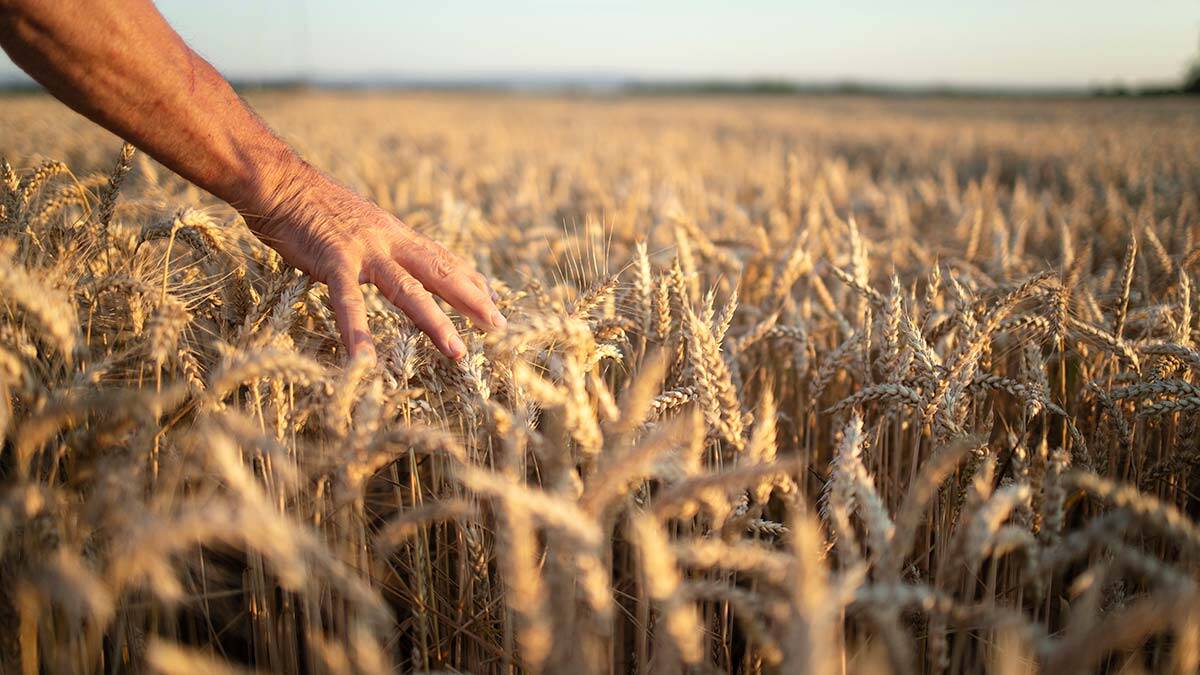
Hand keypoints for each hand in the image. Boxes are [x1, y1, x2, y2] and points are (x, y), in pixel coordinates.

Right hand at [244, 164, 503, 362]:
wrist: (279, 181)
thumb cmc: (311, 204)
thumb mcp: (359, 222)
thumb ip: (379, 243)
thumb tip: (393, 258)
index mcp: (395, 233)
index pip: (442, 258)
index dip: (469, 279)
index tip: (493, 298)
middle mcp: (389, 240)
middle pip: (440, 272)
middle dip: (472, 300)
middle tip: (499, 326)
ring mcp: (364, 251)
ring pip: (408, 290)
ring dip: (434, 322)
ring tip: (456, 352)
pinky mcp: (333, 261)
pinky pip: (348, 302)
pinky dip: (357, 332)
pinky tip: (365, 362)